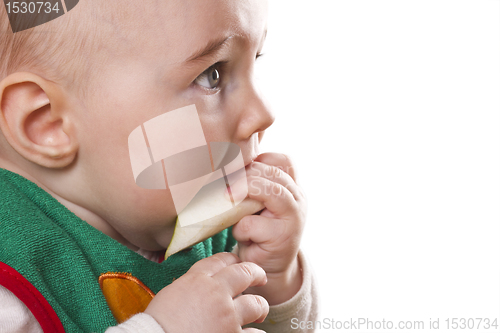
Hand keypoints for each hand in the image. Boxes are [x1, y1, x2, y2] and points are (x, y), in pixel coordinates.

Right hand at [145, 252, 268, 332]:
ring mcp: (227, 315)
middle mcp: (216, 293)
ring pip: (256, 303)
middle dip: (256, 273)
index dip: (232, 259)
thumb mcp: (170, 295)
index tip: (237, 262)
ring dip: (260, 306)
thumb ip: (189, 286)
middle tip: (260, 278)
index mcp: (197, 280)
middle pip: (245, 274)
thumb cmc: (157, 324)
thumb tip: (198, 285)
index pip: (220, 260)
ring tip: (260, 311)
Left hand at [231, 153, 306, 304]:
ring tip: (228, 198)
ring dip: (244, 192)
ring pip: (268, 191)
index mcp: (293, 188)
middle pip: (272, 173)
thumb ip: (256, 185)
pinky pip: (250, 223)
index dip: (260, 160)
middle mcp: (298, 199)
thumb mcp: (260, 204)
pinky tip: (243, 237)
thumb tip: (228, 163)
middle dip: (244, 175)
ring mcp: (293, 218)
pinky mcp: (280, 237)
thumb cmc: (259, 231)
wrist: (269, 268)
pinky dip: (239, 229)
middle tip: (224, 182)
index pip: (283, 162)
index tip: (239, 167)